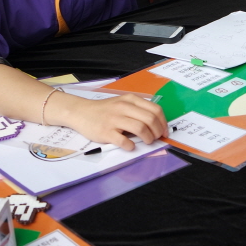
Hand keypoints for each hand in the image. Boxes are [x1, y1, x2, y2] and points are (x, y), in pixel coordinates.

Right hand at [51, 93, 167, 150]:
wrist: (80, 112)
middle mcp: (123, 107)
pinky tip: (131, 146)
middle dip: (158, 132)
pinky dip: (131, 146)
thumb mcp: (122, 103)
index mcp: (130, 100)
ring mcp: (114, 120)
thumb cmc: (104, 110)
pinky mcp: (106, 132)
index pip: (155, 110)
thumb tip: (155, 125)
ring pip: (140, 129)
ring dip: (148, 138)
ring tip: (147, 142)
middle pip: (150, 119)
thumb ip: (137, 110)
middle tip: (156, 138)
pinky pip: (124, 141)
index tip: (164, 131)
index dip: (163, 122)